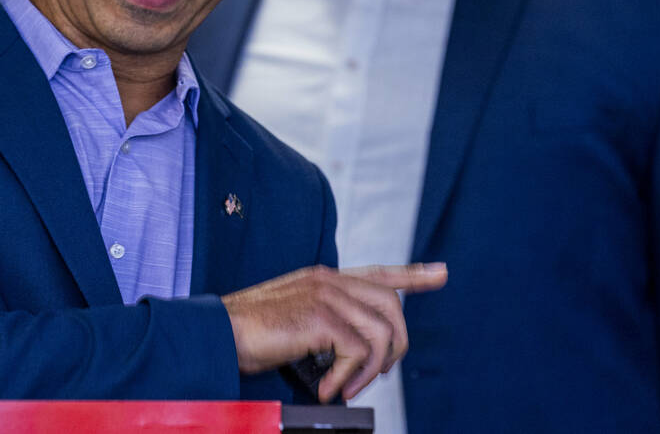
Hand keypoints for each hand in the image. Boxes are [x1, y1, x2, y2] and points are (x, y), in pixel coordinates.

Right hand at [221, 263, 447, 402]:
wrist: (219, 333)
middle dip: (395, 346)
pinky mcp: (320, 317)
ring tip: (344, 388)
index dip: (413, 274)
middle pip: (391, 305)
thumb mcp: (293, 319)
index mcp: (323, 279)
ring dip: (370, 371)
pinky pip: (359, 352)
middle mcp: (328, 281)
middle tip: (372, 375)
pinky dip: (348, 378)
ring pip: (381, 333)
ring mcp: (325, 296)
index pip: (378, 272)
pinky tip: (327, 388)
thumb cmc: (248, 332)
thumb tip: (351, 353)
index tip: (440, 273)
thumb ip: (324, 322)